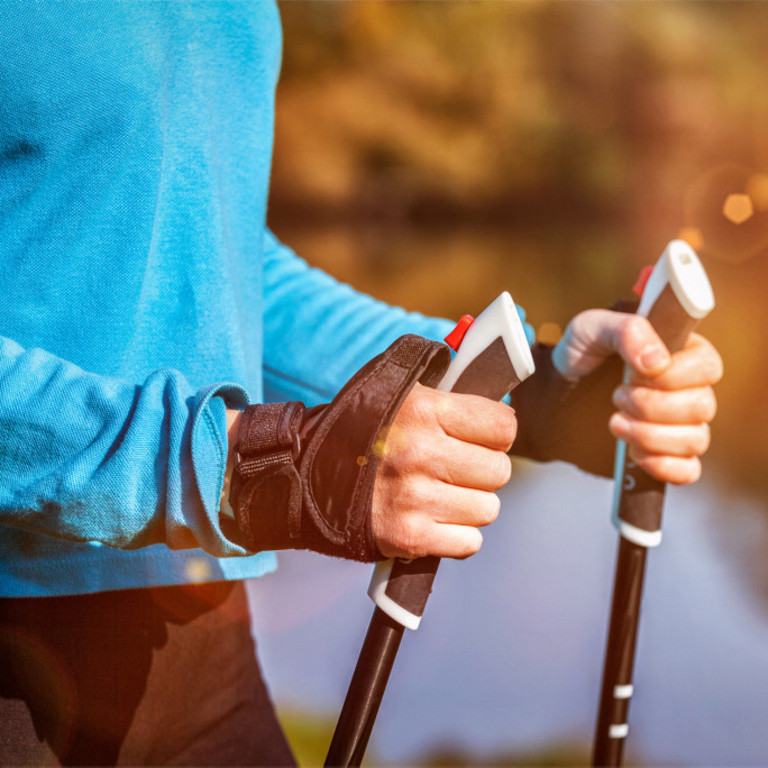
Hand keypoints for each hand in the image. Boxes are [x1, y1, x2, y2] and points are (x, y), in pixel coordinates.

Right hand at [372, 383, 516, 559]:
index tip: (481, 438)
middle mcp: (421, 453)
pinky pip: (469, 542)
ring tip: (440, 493)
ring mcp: (415, 498)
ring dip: (470, 504)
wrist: (304, 475)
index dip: (495, 434)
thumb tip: (500, 408)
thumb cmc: (357, 431)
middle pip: (499, 471)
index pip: (502, 427)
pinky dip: (456, 535)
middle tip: (455, 469)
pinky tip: (434, 518)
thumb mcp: (395, 391)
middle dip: (482, 471)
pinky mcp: (409, 537)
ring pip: (487, 509)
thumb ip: (446, 394)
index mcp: (423, 411)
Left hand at [553, 309, 722, 484]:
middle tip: (616, 396)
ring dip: (650, 435)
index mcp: (682, 352)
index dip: (672, 375)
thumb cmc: (579, 353)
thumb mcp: (592, 328)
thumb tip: (657, 362)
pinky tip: (633, 454)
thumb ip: (627, 331)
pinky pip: (688, 471)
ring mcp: (680, 425)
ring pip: (695, 440)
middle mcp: (689, 389)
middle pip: (702, 406)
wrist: (554, 393)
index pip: (708, 366)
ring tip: (614, 423)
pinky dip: (662, 466)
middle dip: (652, 406)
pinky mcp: (666, 454)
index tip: (631, 373)